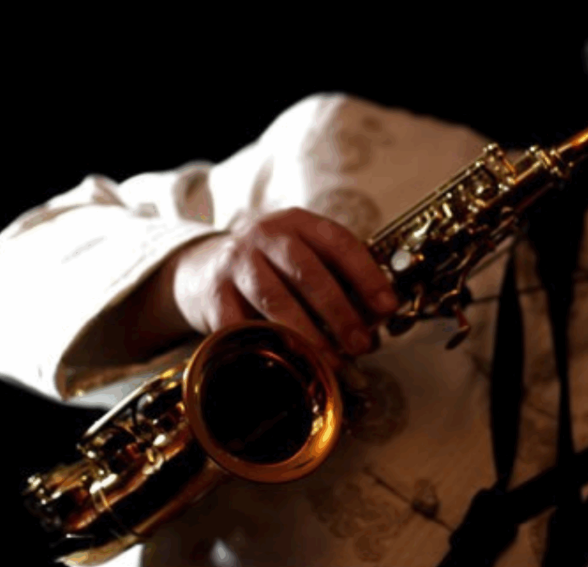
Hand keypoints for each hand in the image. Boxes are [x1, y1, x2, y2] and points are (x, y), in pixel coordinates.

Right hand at [169, 207, 397, 369]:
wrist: (201, 268)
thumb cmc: (270, 267)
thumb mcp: (304, 256)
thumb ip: (338, 278)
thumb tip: (378, 318)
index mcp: (299, 223)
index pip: (339, 243)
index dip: (366, 275)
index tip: (386, 307)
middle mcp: (266, 235)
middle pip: (308, 272)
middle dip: (340, 311)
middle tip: (362, 343)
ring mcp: (237, 263)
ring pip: (275, 299)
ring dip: (308, 334)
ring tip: (333, 362)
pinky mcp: (213, 293)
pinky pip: (241, 325)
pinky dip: (266, 345)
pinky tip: (288, 364)